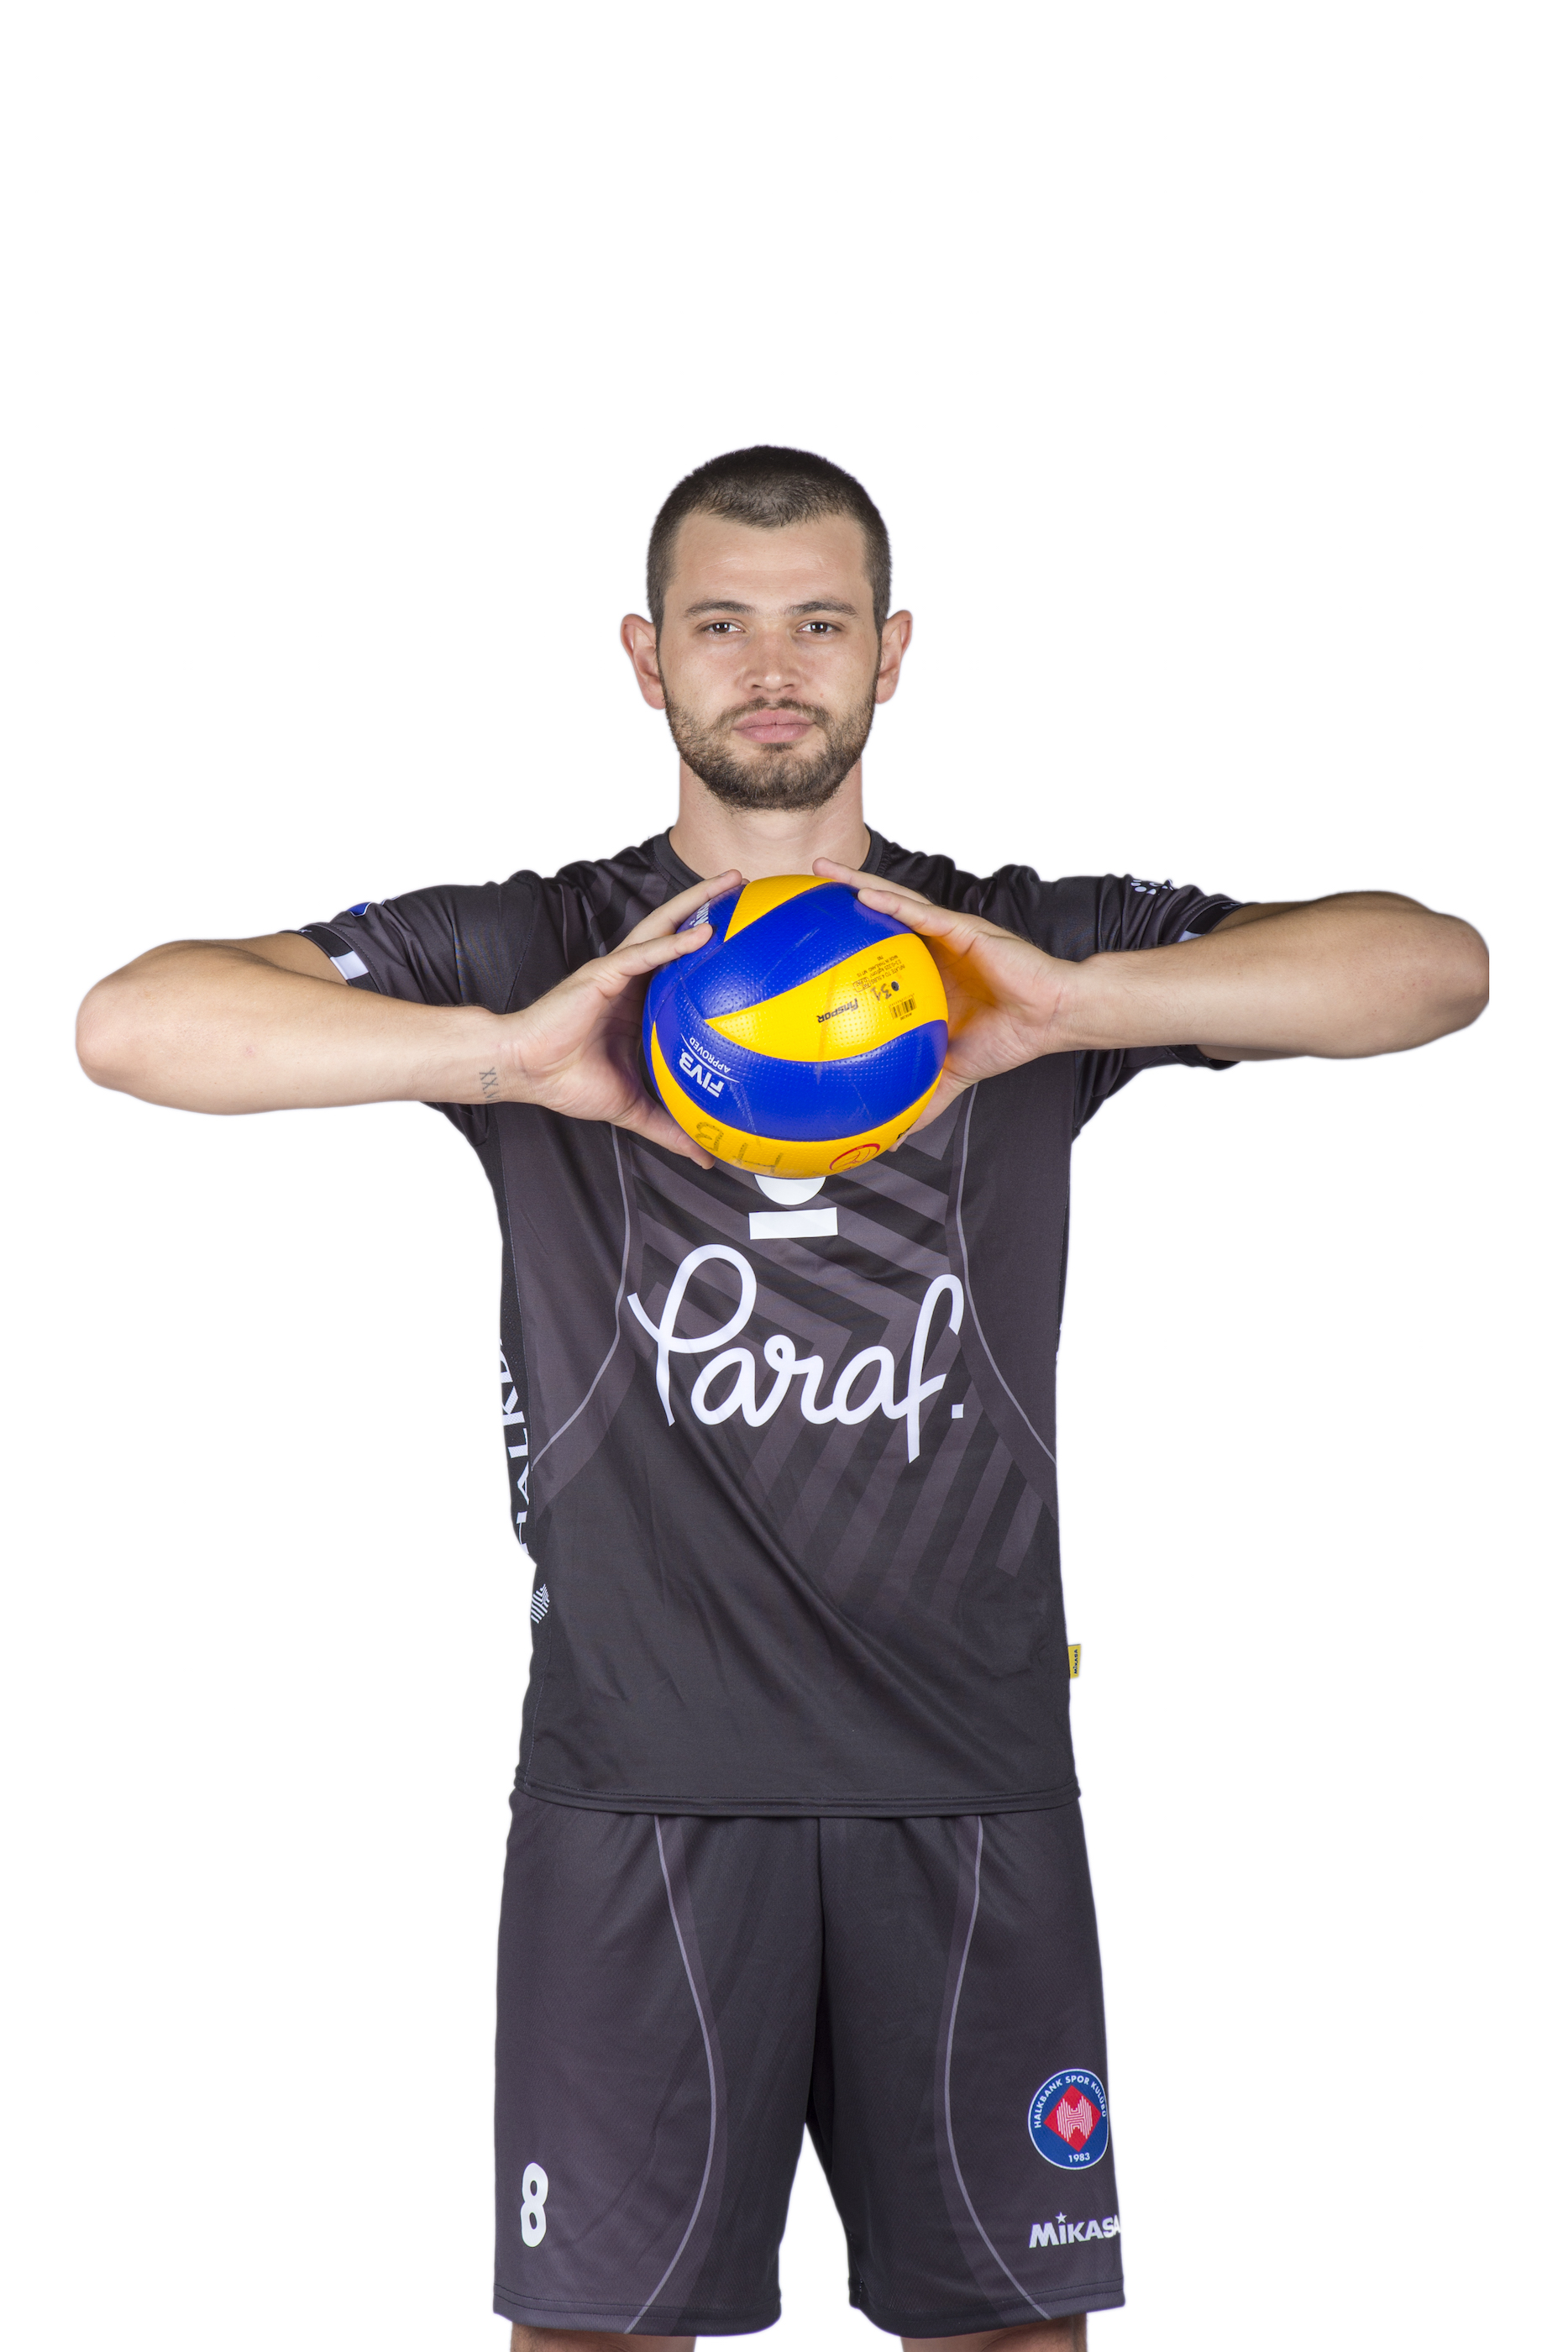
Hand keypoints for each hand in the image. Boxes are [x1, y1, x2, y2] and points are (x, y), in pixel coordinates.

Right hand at [498, 871, 739, 1164]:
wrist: (526, 1071)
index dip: (709, 946)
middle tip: (745, 885)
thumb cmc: (568, 1081)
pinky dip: (673, 943)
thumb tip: (706, 1157)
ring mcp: (617, 972)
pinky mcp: (602, 975)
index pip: (680, 965)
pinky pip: (643, 954)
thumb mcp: (634, 1107)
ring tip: (730, 883)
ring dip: (697, 903)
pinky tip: (702, 932)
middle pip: (676, 931)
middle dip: (710, 904)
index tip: (747, 936)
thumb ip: (670, 1126)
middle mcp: (631, 979)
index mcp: (639, 1001)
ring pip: (663, 927)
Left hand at [813, 859, 1071, 1125]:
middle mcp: (929, 947)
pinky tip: (865, 896)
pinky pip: (924, 914)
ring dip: (857, 884)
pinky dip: (894, 905)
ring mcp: (945, 934)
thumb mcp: (951, 1074)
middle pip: (876, 915)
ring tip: (824, 874)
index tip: (804, 937)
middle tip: (802, 887)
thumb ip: (922, 1100)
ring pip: (894, 902)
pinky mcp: (965, 930)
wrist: (1049, 1018)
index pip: (876, 949)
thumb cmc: (1008, 1036)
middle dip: (839, 897)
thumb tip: (893, 1138)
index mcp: (923, 973)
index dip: (843, 937)